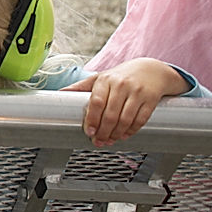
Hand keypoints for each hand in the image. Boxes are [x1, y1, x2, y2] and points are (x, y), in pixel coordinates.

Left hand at [63, 58, 189, 146]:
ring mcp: (137, 92)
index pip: (96, 102)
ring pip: (125, 119)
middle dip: (103, 132)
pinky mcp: (150, 99)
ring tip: (110, 140)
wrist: (151, 70)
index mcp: (106, 80)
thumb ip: (81, 87)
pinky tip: (124, 135)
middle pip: (110, 114)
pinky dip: (131, 131)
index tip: (89, 132)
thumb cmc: (121, 76)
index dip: (92, 119)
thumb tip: (60, 93)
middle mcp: (121, 85)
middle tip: (98, 141)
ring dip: (116, 134)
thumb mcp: (101, 77)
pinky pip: (140, 120)